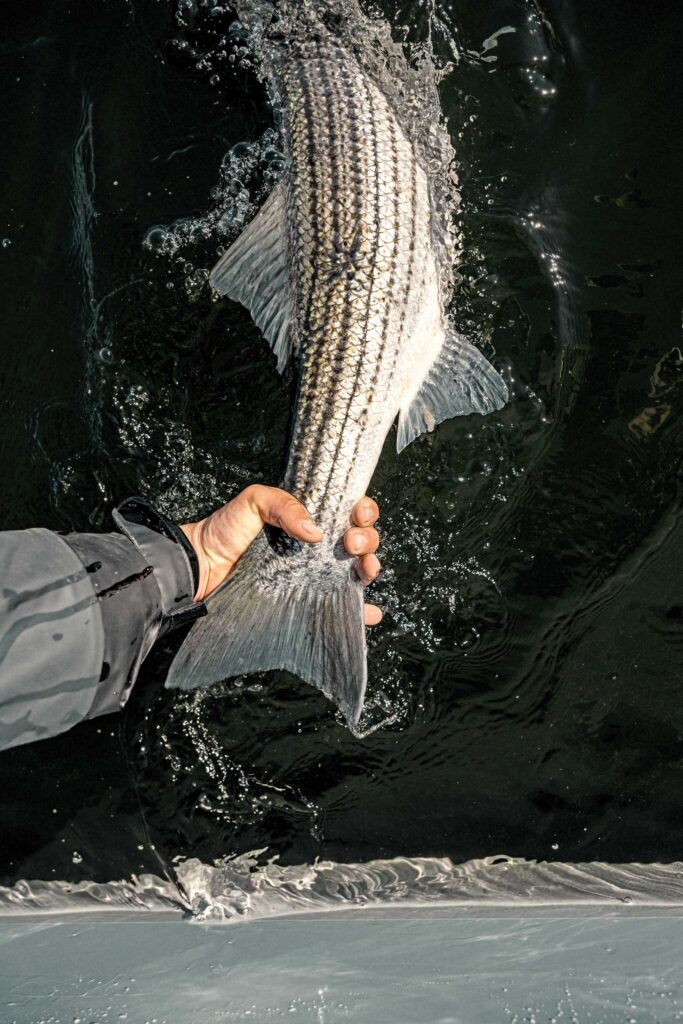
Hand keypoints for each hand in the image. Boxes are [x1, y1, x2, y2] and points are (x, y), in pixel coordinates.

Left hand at [180, 485, 381, 623]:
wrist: (201, 569)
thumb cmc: (223, 531)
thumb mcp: (253, 501)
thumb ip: (285, 504)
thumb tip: (316, 531)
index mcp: (309, 519)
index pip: (348, 511)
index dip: (363, 511)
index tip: (358, 514)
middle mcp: (318, 548)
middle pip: (360, 540)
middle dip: (368, 538)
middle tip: (351, 543)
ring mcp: (315, 575)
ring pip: (358, 571)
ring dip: (371, 567)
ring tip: (364, 569)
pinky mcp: (307, 601)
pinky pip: (341, 607)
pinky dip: (361, 612)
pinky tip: (369, 613)